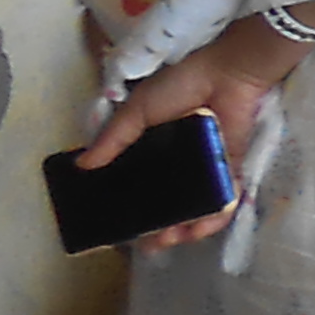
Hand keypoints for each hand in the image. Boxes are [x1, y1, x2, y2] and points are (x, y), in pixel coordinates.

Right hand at [79, 23, 287, 252]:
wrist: (225, 72)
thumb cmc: (180, 86)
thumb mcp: (137, 110)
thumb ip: (113, 139)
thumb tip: (82, 166)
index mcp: (156, 151)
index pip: (140, 187)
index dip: (130, 209)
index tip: (116, 228)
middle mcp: (181, 165)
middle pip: (169, 205)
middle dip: (157, 229)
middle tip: (146, 243)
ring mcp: (207, 169)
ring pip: (196, 208)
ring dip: (184, 229)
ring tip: (168, 240)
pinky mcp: (232, 168)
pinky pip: (225, 199)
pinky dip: (214, 216)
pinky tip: (198, 229)